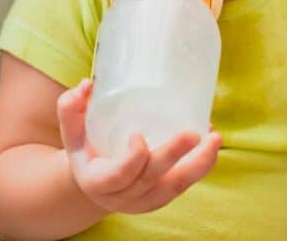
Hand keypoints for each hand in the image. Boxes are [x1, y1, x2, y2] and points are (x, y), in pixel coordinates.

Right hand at [57, 78, 221, 213]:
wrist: (95, 184)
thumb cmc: (85, 151)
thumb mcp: (71, 133)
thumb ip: (70, 108)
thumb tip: (88, 85)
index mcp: (98, 181)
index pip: (119, 175)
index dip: (132, 159)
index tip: (139, 136)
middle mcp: (123, 197)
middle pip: (152, 178)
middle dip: (174, 156)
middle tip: (193, 132)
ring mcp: (145, 201)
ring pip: (175, 186)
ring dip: (199, 164)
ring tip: (216, 138)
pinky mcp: (161, 198)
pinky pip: (184, 185)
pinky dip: (201, 167)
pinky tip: (212, 146)